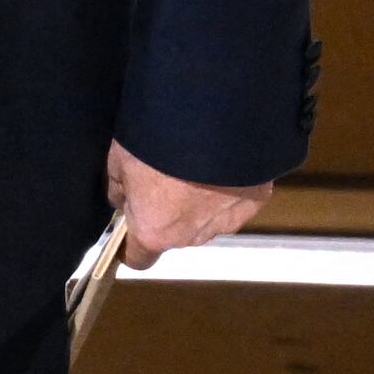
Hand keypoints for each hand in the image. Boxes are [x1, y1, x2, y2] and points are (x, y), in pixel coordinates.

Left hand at [110, 142, 270, 269]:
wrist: (211, 115)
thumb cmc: (156, 140)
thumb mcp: (119, 159)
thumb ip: (119, 188)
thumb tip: (123, 199)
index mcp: (153, 231)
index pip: (139, 259)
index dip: (132, 246)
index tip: (131, 231)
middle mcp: (190, 237)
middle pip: (175, 235)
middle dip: (170, 214)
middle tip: (167, 177)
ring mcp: (225, 221)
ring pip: (207, 221)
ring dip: (201, 203)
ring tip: (197, 167)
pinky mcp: (254, 202)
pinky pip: (236, 203)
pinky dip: (230, 189)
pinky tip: (223, 164)